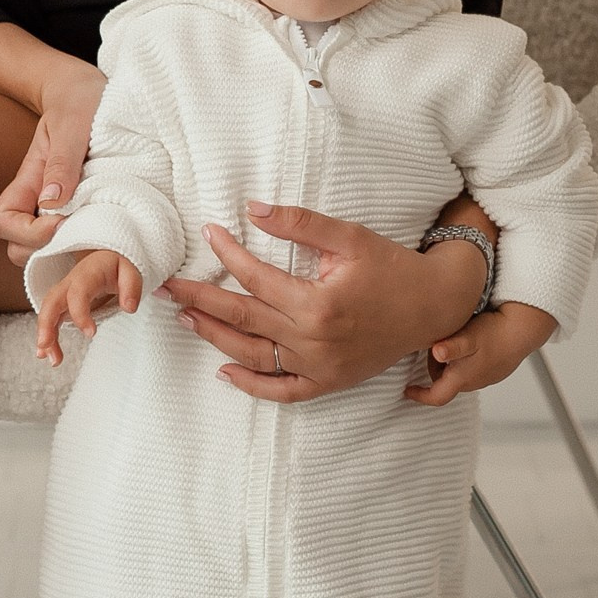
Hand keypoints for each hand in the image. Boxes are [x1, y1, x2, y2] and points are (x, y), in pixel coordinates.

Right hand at [0, 59, 106, 266]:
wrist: (90, 91)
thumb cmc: (79, 101)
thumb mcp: (73, 124)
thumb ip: (62, 161)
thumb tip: (51, 202)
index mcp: (28, 180)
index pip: (3, 222)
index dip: (27, 232)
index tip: (61, 220)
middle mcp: (37, 199)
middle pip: (17, 247)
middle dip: (43, 250)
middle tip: (81, 234)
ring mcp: (58, 208)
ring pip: (44, 250)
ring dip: (65, 252)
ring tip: (96, 237)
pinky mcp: (80, 210)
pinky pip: (72, 241)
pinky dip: (84, 247)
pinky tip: (107, 237)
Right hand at [36, 250, 142, 366]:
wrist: (108, 259)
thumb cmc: (119, 267)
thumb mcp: (131, 270)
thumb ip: (132, 287)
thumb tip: (129, 308)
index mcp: (87, 274)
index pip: (77, 293)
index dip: (79, 313)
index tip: (91, 334)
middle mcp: (70, 283)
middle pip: (52, 301)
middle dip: (46, 324)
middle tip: (46, 346)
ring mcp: (64, 294)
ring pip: (48, 313)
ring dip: (46, 336)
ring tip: (53, 361)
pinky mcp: (63, 305)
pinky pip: (51, 320)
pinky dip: (48, 337)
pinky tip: (46, 354)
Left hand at [158, 201, 488, 403]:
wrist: (433, 306)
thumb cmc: (392, 267)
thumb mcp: (349, 237)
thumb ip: (299, 224)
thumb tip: (252, 207)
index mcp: (318, 303)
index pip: (256, 278)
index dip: (228, 253)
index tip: (208, 232)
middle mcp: (314, 340)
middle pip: (242, 318)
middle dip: (198, 300)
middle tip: (164, 287)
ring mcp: (320, 366)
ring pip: (253, 355)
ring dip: (214, 337)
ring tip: (183, 318)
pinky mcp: (328, 381)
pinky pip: (283, 390)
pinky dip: (252, 385)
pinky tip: (224, 372)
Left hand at [404, 301, 556, 405]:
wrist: (524, 330)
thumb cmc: (495, 333)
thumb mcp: (469, 337)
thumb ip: (452, 346)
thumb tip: (436, 353)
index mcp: (462, 378)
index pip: (436, 397)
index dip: (419, 396)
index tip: (407, 390)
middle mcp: (472, 382)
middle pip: (444, 382)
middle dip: (434, 369)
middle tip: (432, 345)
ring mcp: (484, 377)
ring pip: (457, 374)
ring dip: (449, 363)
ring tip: (450, 339)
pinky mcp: (493, 369)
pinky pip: (471, 368)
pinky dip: (464, 359)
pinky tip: (468, 341)